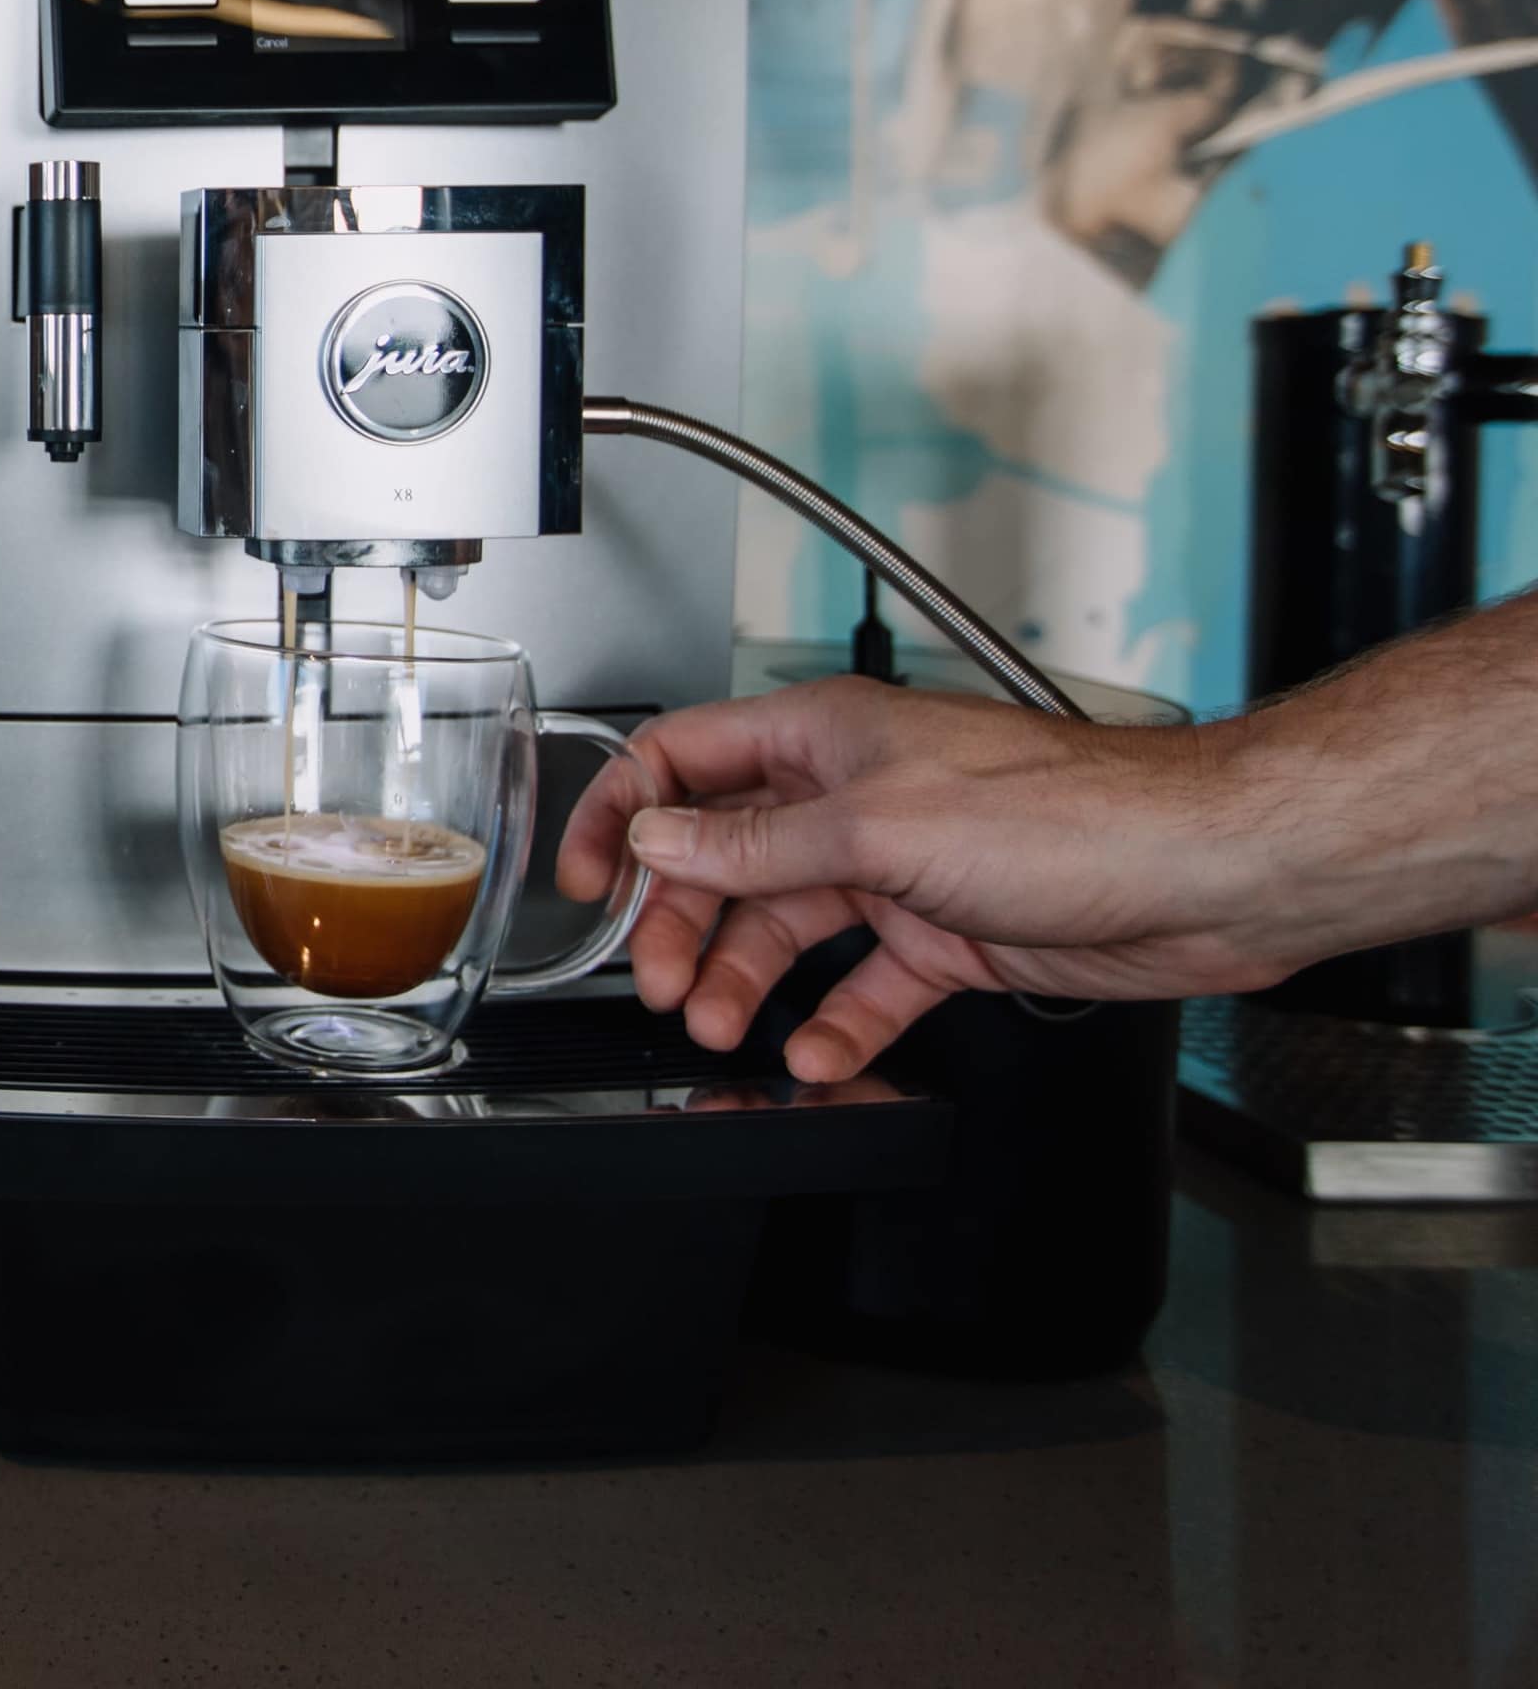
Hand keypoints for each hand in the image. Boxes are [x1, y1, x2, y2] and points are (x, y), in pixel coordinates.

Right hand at [556, 677, 1305, 1082]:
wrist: (1203, 873)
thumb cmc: (1072, 814)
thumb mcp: (878, 827)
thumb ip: (756, 845)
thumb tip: (660, 843)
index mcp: (826, 739)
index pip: (685, 762)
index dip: (625, 816)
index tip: (589, 881)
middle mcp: (856, 797)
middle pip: (727, 860)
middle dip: (683, 925)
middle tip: (661, 985)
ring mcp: (902, 867)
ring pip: (789, 928)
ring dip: (749, 982)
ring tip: (725, 1028)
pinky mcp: (950, 934)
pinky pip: (866, 985)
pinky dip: (836, 1022)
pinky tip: (817, 1051)